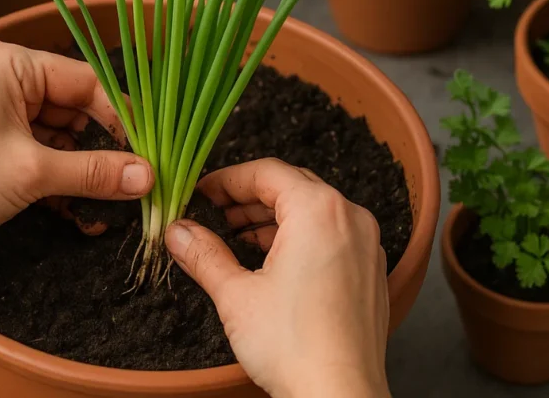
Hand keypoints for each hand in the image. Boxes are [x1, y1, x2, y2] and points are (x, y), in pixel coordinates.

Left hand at [0, 39, 153, 273]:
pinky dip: (58, 180)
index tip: (148, 152)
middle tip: (133, 183)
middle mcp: (3, 79)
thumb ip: (95, 172)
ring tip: (105, 205)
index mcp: (9, 63)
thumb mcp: (32, 173)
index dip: (120, 118)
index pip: (85, 81)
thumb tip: (148, 176)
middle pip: (74, 110)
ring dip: (81, 172)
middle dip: (101, 150)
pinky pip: (39, 154)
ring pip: (60, 137)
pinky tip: (78, 211)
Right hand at [165, 159, 389, 397]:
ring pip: (313, 211)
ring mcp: (366, 245)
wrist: (340, 396)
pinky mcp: (370, 271)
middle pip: (292, 186)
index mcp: (319, 210)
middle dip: (247, 198)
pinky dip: (299, 238)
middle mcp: (350, 218)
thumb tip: (178, 232)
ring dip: (272, 219)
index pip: (266, 172)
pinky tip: (271, 262)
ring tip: (235, 239)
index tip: (200, 193)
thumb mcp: (235, 294)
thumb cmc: (295, 346)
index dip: (227, 180)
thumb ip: (203, 254)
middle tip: (212, 214)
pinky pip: (332, 236)